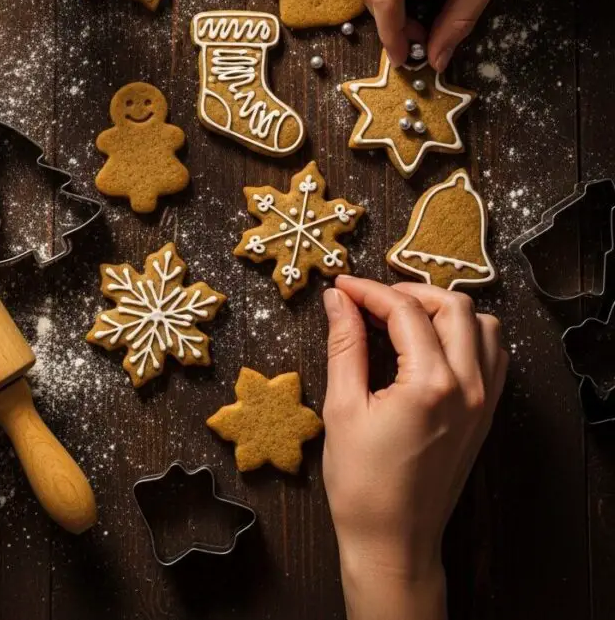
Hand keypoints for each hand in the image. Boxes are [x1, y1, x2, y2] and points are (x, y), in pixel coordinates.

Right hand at [322, 278, 506, 619]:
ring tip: (404, 320)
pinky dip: (467, 337)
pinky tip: (432, 345)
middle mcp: (468, 386)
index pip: (405, 310)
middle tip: (371, 302)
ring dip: (444, 311)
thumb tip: (339, 301)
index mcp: (430, 383)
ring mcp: (483, 401)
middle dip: (409, 293)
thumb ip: (345, 344)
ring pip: (482, 326)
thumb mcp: (343, 408)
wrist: (394, 543)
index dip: (369, 291)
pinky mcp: (486, 414)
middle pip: (453, 305)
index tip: (342, 288)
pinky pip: (493, 356)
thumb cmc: (362, 485)